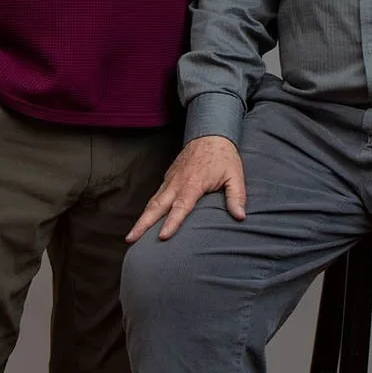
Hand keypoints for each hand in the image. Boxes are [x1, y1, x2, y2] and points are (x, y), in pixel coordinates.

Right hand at [125, 136, 245, 242]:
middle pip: (158, 206)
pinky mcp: (169, 177)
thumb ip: (236, 196)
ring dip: (142, 218)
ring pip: (153, 201)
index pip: (181, 206)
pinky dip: (148, 208)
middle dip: (144, 224)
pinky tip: (144, 219)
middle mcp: (178, 182)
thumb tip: (240, 216)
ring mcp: (171, 179)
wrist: (210, 133)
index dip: (172, 222)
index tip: (162, 236)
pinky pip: (156, 194)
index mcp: (194, 183)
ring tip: (131, 236)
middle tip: (131, 239)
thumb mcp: (235, 174)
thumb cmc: (223, 156)